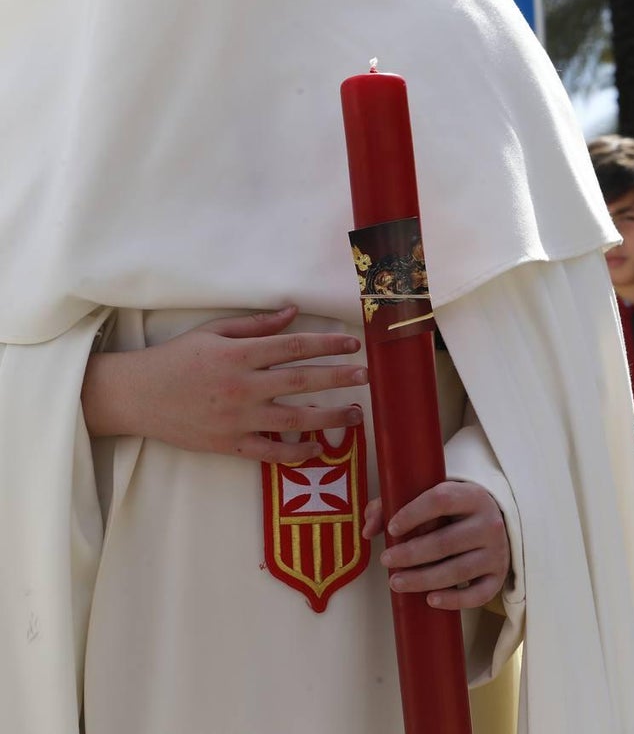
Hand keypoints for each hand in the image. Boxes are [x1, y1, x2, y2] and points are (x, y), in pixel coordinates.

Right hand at [81, 306, 366, 462]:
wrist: (136, 396)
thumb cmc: (176, 359)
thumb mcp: (214, 333)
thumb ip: (257, 325)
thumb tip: (293, 311)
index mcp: (239, 354)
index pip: (294, 347)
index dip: (327, 345)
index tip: (354, 346)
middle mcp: (243, 386)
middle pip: (302, 381)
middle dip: (339, 378)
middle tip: (366, 378)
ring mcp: (237, 418)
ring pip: (294, 419)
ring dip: (330, 418)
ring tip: (356, 414)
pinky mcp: (229, 444)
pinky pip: (270, 452)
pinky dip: (296, 452)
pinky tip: (318, 448)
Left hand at [363, 481, 510, 609]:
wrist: (494, 525)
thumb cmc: (451, 512)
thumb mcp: (429, 499)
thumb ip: (391, 507)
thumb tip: (367, 531)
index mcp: (472, 496)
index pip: (442, 499)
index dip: (413, 513)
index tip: (391, 528)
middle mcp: (489, 523)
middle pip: (447, 541)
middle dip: (411, 554)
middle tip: (385, 560)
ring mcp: (497, 552)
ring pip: (458, 570)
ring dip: (423, 579)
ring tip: (395, 582)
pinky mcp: (498, 576)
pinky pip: (478, 594)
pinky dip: (455, 600)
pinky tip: (430, 600)